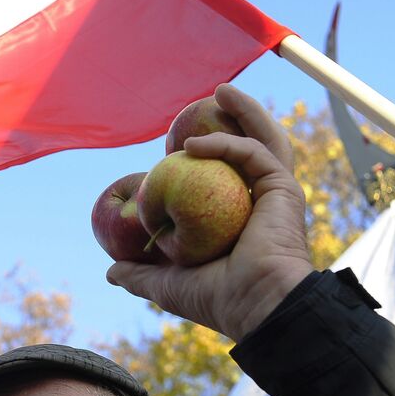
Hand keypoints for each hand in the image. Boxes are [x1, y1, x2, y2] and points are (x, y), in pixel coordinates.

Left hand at [107, 83, 314, 341]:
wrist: (255, 306)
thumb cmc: (217, 299)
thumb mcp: (166, 285)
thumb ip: (141, 275)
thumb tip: (111, 271)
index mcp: (241, 221)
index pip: (228, 176)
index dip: (209, 153)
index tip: (175, 145)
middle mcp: (261, 203)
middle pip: (252, 148)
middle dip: (235, 119)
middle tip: (209, 100)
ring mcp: (276, 195)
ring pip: (265, 139)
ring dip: (245, 111)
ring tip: (221, 90)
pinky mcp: (283, 190)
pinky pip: (254, 154)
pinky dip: (227, 143)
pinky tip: (193, 145)